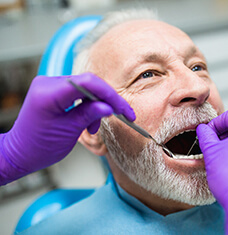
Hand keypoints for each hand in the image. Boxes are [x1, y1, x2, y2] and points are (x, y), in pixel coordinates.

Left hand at [0, 72, 134, 184]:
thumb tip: (109, 107)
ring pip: (86, 88)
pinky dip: (88, 106)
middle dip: (107, 100)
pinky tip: (89, 122)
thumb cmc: (38, 147)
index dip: (110, 95)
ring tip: (95, 128)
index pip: (88, 83)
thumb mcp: (69, 132)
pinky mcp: (54, 91)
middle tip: (122, 115)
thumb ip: (90, 115)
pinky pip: (78, 93)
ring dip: (97, 106)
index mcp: (49, 94)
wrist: (20, 153)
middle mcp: (48, 84)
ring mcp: (50, 86)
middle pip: (89, 83)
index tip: (123, 110)